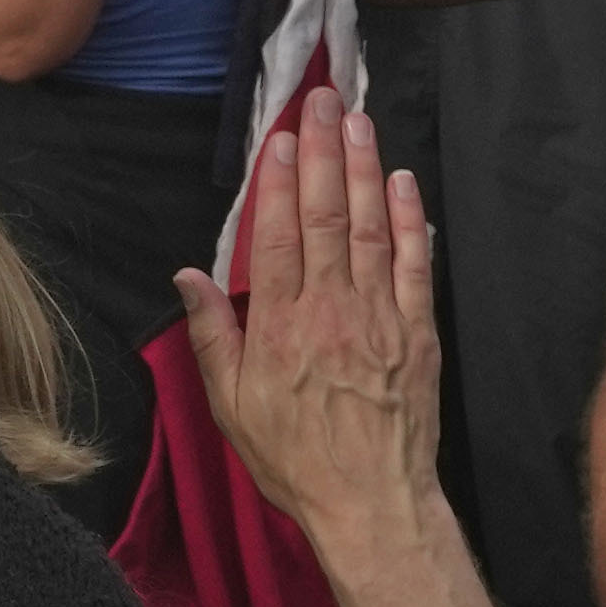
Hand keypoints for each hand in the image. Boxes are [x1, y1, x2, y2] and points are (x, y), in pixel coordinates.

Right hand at [169, 102, 447, 561]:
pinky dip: (408, 220)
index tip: (278, 139)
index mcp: (281, 328)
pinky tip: (402, 182)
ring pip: (369, 227)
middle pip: (325, 216)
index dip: (276, 184)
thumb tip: (188, 276)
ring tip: (357, 120)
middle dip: (322, 153)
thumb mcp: (231, 407)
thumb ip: (213, 335)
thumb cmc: (295, 460)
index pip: (277, 237)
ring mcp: (380, 318)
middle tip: (320, 101)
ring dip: (363, 169)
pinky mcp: (417, 332)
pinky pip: (412, 264)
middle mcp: (331, 311)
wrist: (373, 505)